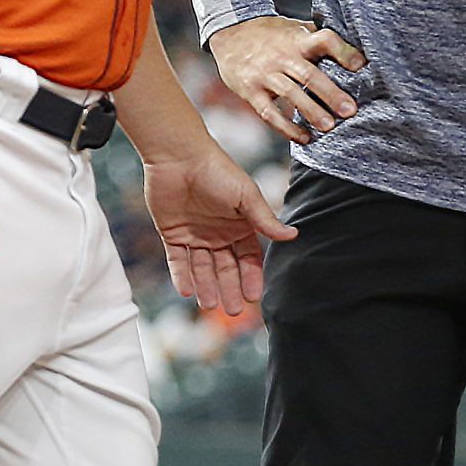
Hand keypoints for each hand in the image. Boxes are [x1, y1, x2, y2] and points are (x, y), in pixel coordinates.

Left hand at [143, 144, 294, 314]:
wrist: (179, 155)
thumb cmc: (217, 170)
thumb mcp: (246, 197)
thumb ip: (265, 220)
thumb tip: (293, 236)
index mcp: (240, 225)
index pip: (249, 258)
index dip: (251, 277)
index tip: (255, 297)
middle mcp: (219, 234)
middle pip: (226, 268)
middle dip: (230, 289)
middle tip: (234, 311)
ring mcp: (195, 235)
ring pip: (202, 268)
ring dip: (206, 287)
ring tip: (210, 306)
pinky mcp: (172, 233)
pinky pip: (177, 260)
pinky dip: (181, 275)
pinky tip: (187, 291)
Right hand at [210, 15, 365, 144]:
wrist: (231, 32)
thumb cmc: (273, 35)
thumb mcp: (295, 29)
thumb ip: (320, 38)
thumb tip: (359, 53)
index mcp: (298, 39)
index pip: (324, 40)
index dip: (343, 51)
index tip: (361, 65)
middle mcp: (282, 56)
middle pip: (309, 74)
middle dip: (330, 93)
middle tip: (350, 110)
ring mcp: (265, 74)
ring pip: (290, 93)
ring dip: (310, 111)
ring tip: (329, 127)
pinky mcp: (251, 91)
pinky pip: (269, 113)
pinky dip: (286, 127)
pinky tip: (304, 138)